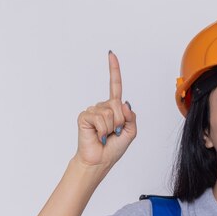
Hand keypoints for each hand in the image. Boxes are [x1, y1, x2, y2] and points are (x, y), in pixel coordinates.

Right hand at [73, 51, 136, 169]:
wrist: (100, 160)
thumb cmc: (113, 148)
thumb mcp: (131, 132)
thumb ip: (132, 117)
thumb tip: (124, 104)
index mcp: (114, 108)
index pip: (115, 86)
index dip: (114, 70)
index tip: (111, 54)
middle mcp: (103, 106)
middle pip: (118, 104)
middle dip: (120, 121)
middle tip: (114, 133)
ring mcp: (93, 110)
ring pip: (110, 112)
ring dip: (111, 127)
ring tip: (105, 135)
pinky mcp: (84, 116)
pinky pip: (100, 118)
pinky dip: (103, 129)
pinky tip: (98, 135)